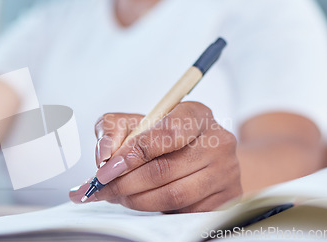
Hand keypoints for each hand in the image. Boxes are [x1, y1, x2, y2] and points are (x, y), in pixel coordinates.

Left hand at [70, 102, 241, 212]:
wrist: (197, 157)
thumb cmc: (161, 138)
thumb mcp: (134, 123)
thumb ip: (112, 128)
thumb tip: (104, 155)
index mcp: (196, 114)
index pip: (166, 133)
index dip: (133, 154)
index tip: (107, 169)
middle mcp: (218, 141)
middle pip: (165, 168)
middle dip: (125, 183)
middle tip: (102, 188)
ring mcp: (225, 172)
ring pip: (173, 195)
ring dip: (136, 200)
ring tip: (116, 196)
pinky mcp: (224, 199)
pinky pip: (184, 211)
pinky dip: (154, 211)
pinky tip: (139, 202)